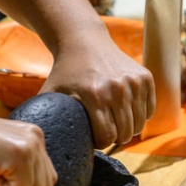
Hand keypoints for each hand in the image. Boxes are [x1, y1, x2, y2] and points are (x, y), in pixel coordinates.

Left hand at [41, 38, 155, 148]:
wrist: (84, 42)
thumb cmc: (65, 72)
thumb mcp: (49, 94)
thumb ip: (43, 117)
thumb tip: (36, 143)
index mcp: (94, 95)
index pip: (107, 136)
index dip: (100, 143)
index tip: (94, 140)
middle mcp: (117, 88)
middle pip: (125, 133)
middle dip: (115, 138)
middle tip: (105, 134)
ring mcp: (133, 81)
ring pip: (139, 124)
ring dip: (128, 129)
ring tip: (115, 124)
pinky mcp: (145, 77)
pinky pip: (149, 110)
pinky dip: (140, 115)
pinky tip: (126, 112)